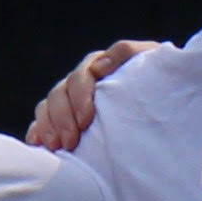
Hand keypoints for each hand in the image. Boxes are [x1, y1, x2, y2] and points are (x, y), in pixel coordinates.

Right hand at [25, 41, 161, 150]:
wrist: (164, 106)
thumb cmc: (158, 82)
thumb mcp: (149, 60)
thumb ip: (127, 53)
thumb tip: (99, 66)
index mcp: (97, 67)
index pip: (79, 78)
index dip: (79, 98)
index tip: (86, 121)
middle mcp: (79, 83)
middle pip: (59, 95)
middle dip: (62, 119)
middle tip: (70, 143)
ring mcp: (69, 102)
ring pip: (46, 108)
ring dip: (47, 127)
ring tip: (55, 147)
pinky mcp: (63, 121)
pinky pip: (41, 123)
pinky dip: (37, 132)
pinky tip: (37, 145)